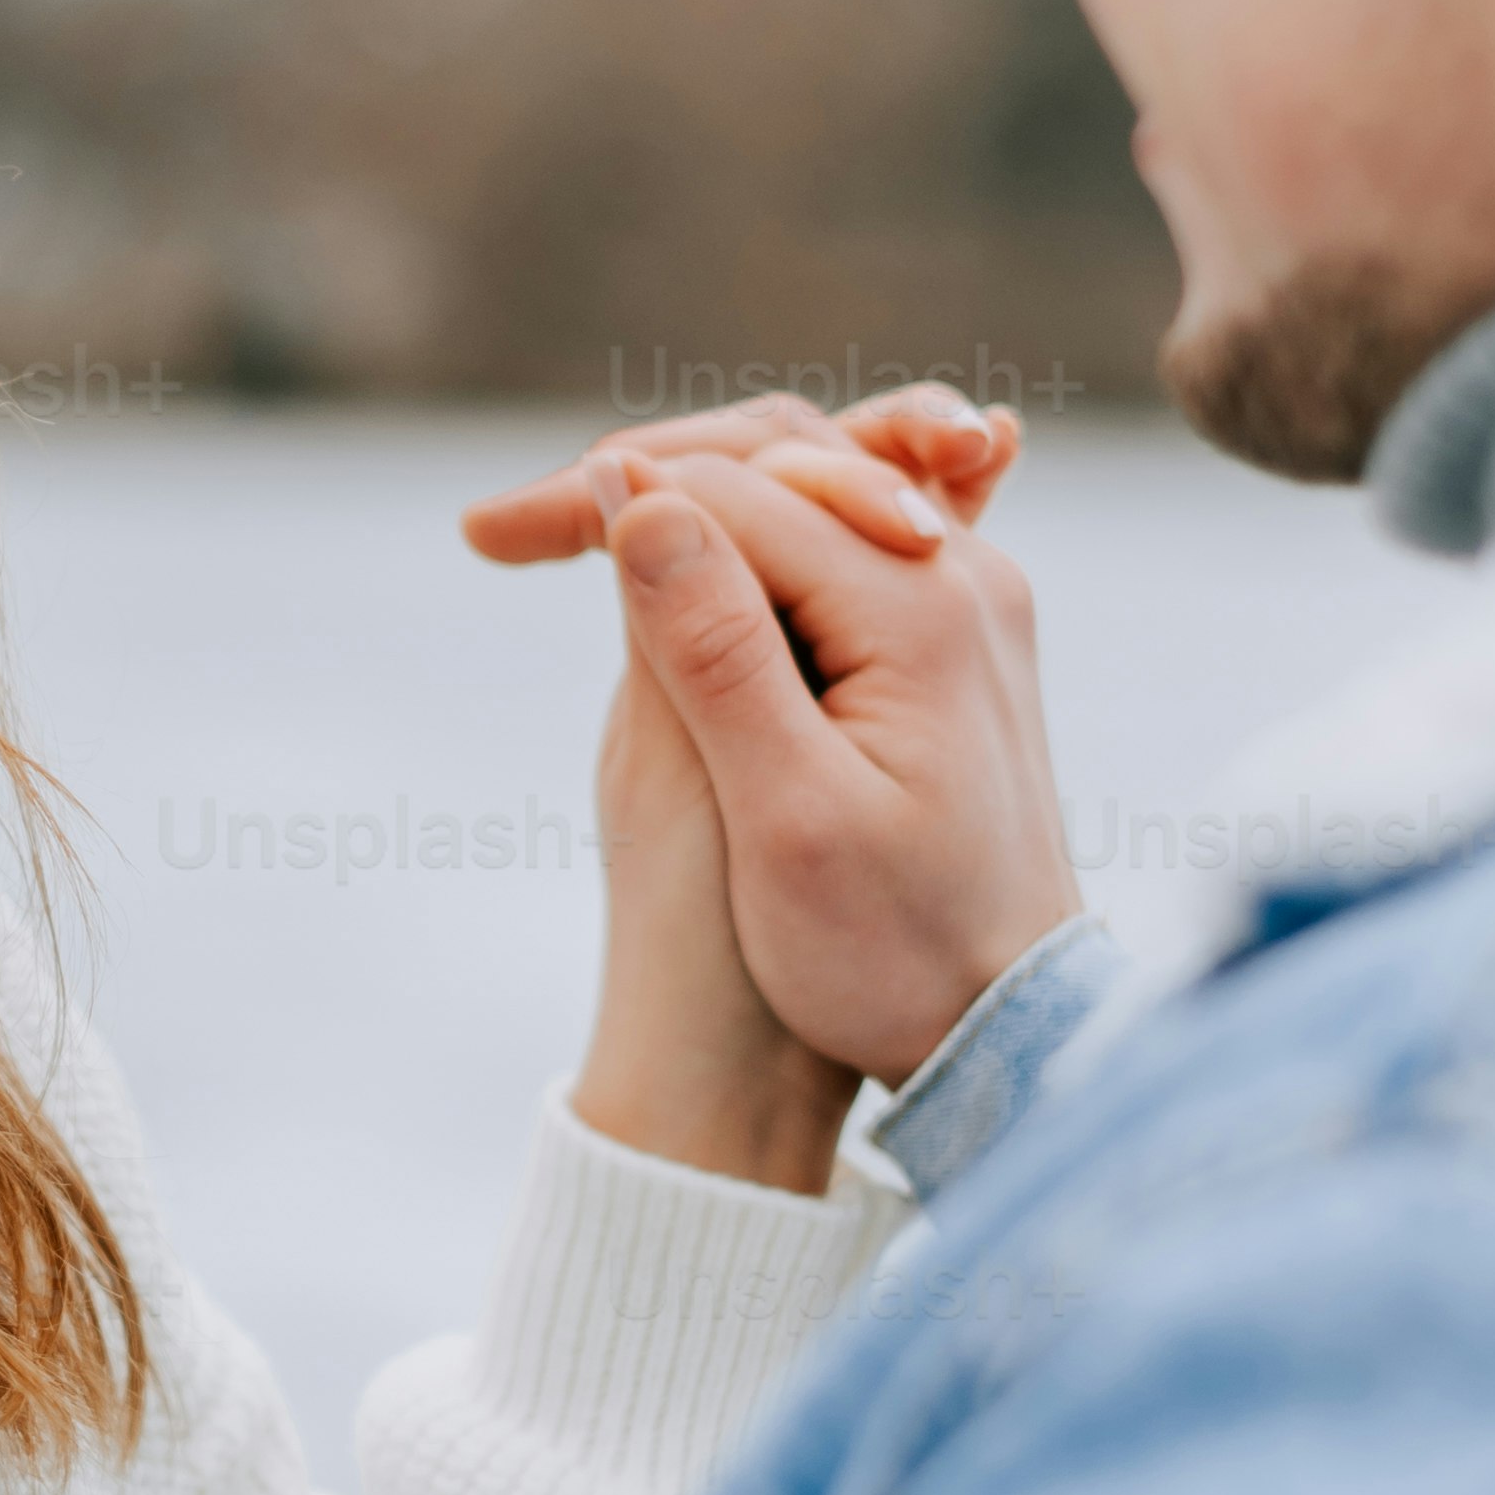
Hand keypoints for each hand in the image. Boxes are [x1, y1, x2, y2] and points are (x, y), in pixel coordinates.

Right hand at [467, 388, 1081, 1115]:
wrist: (1007, 1036)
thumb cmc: (896, 955)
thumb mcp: (788, 818)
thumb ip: (716, 651)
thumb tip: (637, 496)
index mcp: (923, 607)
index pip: (733, 491)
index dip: (600, 500)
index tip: (487, 537)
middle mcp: (963, 575)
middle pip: (775, 457)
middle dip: (638, 475)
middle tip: (499, 525)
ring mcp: (967, 600)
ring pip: (805, 489)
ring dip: (686, 500)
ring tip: (562, 527)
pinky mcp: (951, 638)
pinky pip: (841, 537)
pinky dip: (748, 536)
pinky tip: (679, 538)